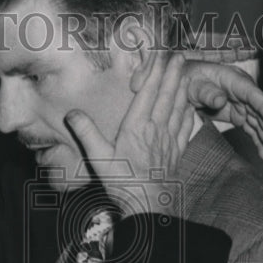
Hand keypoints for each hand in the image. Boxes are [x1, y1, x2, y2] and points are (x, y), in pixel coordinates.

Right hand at [65, 51, 195, 213]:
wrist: (148, 206)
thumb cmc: (122, 183)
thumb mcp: (98, 158)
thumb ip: (86, 133)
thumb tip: (72, 113)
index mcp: (137, 127)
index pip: (148, 93)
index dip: (155, 72)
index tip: (161, 56)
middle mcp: (156, 129)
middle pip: (167, 96)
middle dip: (173, 74)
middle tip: (179, 57)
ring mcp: (169, 141)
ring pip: (178, 109)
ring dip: (182, 90)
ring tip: (186, 75)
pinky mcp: (176, 154)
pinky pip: (185, 129)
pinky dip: (189, 115)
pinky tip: (190, 109)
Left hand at [184, 60, 262, 160]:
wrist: (187, 84)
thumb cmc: (192, 80)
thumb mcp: (196, 85)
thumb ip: (208, 93)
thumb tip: (220, 101)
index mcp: (235, 80)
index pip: (252, 94)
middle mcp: (244, 93)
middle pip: (260, 112)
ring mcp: (243, 105)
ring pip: (258, 123)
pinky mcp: (239, 115)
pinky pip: (251, 129)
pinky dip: (258, 141)